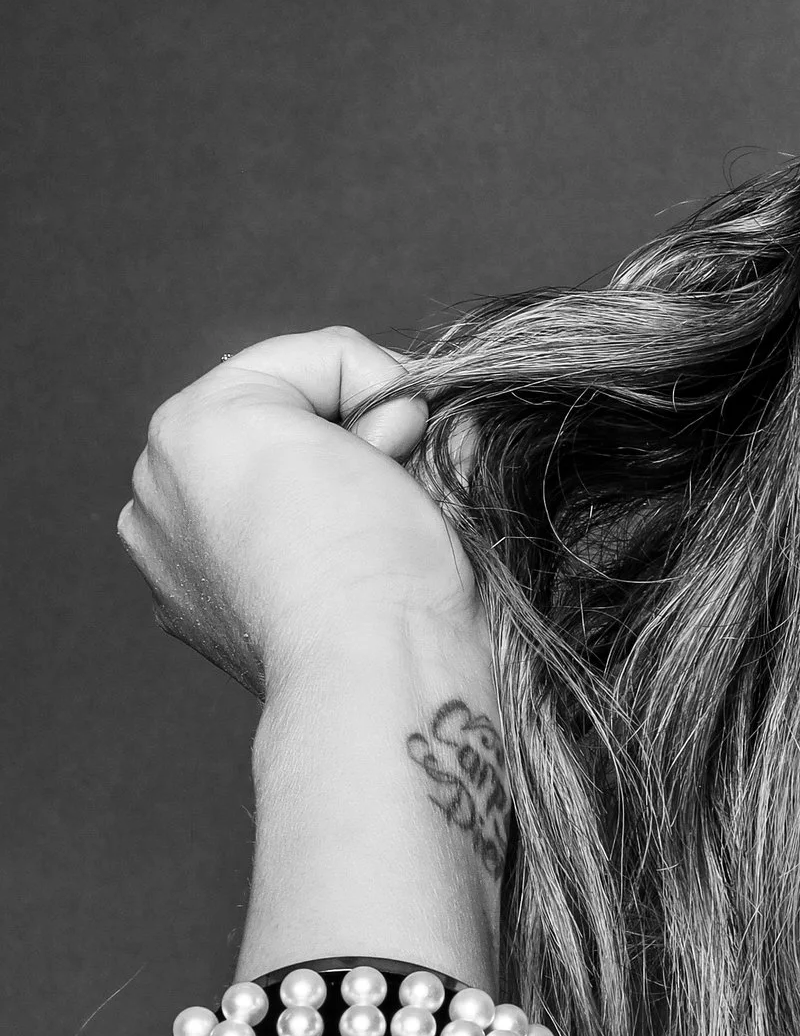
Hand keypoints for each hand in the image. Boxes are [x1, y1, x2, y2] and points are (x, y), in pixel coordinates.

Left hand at [121, 328, 477, 698]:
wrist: (374, 674)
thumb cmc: (386, 555)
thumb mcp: (400, 418)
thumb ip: (388, 391)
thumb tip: (394, 430)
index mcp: (196, 422)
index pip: (320, 361)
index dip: (385, 393)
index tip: (404, 448)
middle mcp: (159, 480)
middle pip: (283, 419)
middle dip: (348, 440)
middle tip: (391, 492)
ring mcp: (163, 549)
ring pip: (263, 479)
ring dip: (316, 490)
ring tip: (360, 543)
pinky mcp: (184, 606)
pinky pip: (246, 543)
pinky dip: (286, 547)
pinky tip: (321, 581)